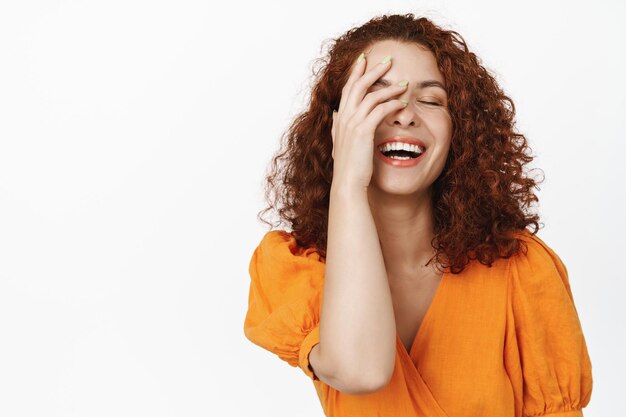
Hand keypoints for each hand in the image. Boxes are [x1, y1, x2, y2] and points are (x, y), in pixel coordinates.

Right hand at [330, 54, 408, 189]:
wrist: (347, 183)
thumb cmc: (348, 167)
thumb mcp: (339, 143)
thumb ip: (336, 127)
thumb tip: (335, 115)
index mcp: (339, 119)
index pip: (347, 89)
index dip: (355, 73)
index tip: (364, 59)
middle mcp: (344, 117)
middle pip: (359, 85)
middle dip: (373, 70)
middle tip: (388, 59)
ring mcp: (352, 123)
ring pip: (372, 95)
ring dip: (390, 87)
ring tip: (404, 83)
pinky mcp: (363, 130)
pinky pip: (379, 110)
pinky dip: (392, 104)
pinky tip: (402, 103)